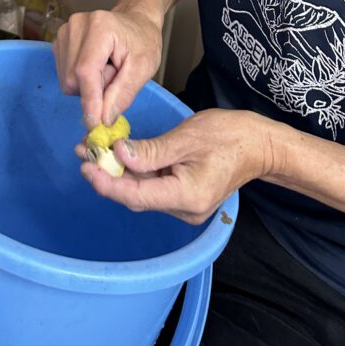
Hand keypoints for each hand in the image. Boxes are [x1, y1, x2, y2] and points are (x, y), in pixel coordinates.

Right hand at [54, 9, 163, 127]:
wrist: (135, 21)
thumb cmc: (142, 41)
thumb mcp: (143, 68)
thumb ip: (123, 94)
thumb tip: (103, 120)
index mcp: (100, 26)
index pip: (86, 71)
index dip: (90, 101)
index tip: (95, 125)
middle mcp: (76, 25)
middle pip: (73, 79)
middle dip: (94, 90)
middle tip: (115, 78)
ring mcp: (65, 32)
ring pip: (66, 80)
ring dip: (87, 86)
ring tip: (107, 69)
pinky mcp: (59, 41)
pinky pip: (64, 75)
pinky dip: (80, 80)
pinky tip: (96, 67)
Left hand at [78, 109, 277, 223]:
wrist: (260, 145)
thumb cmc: (229, 136)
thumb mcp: (187, 137)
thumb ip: (151, 151)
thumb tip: (118, 154)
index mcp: (186, 196)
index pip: (136, 196)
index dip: (107, 183)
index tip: (86, 166)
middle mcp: (184, 209)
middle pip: (136, 196)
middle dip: (107, 174)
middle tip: (84, 150)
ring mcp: (186, 206)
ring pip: (143, 192)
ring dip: (119, 172)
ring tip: (95, 150)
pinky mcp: (185, 197)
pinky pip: (154, 187)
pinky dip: (136, 172)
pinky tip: (120, 156)